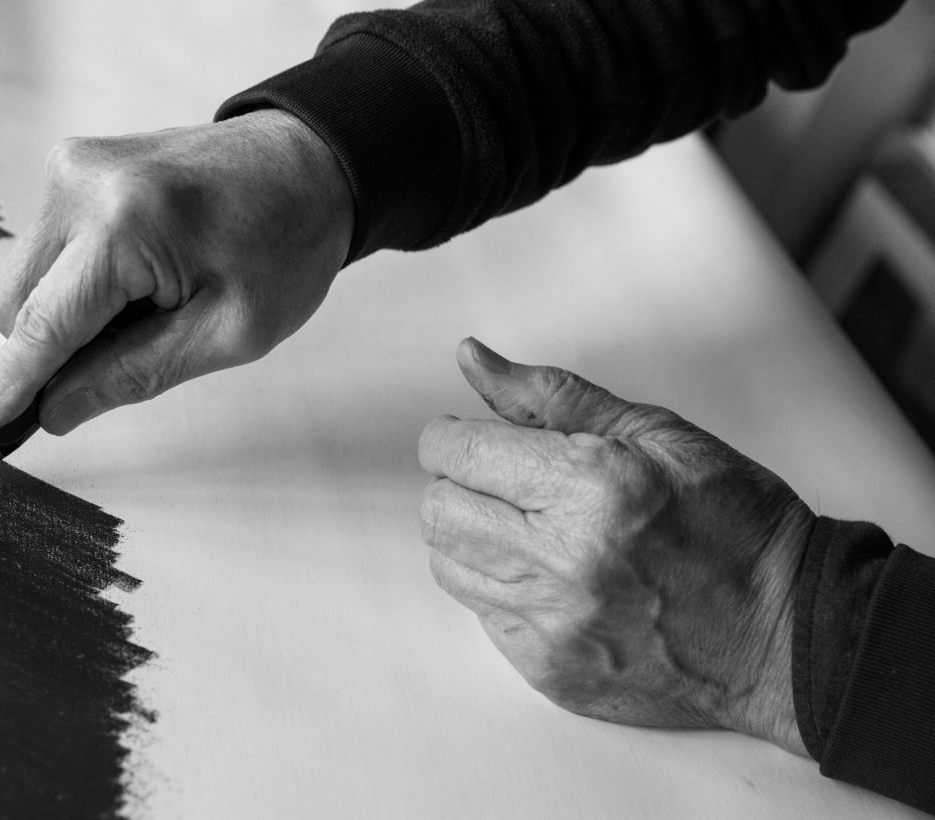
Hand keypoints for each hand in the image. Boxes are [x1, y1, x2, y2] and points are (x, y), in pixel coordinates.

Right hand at [0, 110, 352, 437]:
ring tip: (152, 303)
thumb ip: (133, 374)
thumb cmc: (287, 244)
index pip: (43, 325)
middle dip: (51, 349)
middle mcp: (82, 185)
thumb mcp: (229, 332)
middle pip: (13, 304)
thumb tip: (54, 411)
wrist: (309, 163)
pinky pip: (47, 250)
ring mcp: (73, 167)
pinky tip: (142, 277)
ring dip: (68, 315)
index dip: (5, 385)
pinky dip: (78, 282)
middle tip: (131, 352)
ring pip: (24, 279)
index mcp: (126, 225)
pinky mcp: (75, 166)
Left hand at [418, 338, 813, 753]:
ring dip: (475, 537)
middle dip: (457, 484)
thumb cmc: (736, 526)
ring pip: (450, 567)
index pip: (454, 453)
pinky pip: (484, 617)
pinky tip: (554, 577)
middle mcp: (563, 561)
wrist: (790, 637)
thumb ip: (551, 395)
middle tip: (503, 480)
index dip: (452, 436)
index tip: (471, 436)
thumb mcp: (656, 432)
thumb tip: (473, 360)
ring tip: (532, 528)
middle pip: (438, 512)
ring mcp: (554, 625)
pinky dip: (503, 589)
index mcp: (590, 486)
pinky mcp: (551, 671)